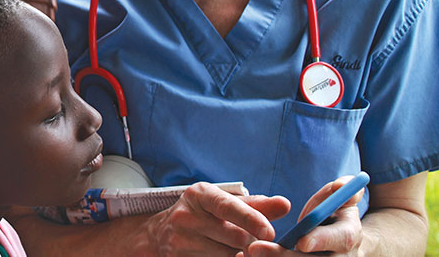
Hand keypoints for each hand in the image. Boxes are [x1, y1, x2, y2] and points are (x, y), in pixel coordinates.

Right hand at [142, 182, 289, 255]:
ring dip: (240, 256)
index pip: (228, 206)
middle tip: (255, 243)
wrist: (160, 234)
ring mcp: (179, 242)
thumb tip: (285, 204)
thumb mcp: (223, 203)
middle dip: (251, 243)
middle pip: (234, 237)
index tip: (271, 232)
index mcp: (199, 195)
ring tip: (235, 249)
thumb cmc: (203, 215)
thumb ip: (255, 205)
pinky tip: (223, 255)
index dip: (251, 219)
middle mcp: (185, 216)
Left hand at [241, 176, 364, 255]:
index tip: (300, 241)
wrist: (340, 236)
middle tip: (254, 248)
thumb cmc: (335, 211)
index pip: (340, 240)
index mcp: (349, 235)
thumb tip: (341, 185)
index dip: (321, 241)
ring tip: (245, 253)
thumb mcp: (342, 197)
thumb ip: (342, 190)